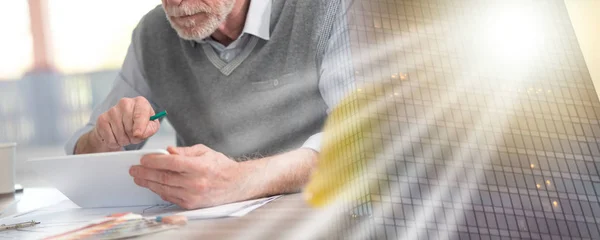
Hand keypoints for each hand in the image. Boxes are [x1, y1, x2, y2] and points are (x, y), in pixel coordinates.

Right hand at [91, 97, 159, 150]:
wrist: (119, 127)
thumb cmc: (137, 125)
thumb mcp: (150, 126)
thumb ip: (151, 129)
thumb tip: (142, 132)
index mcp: (140, 102)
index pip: (140, 114)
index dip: (140, 126)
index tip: (138, 134)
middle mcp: (125, 103)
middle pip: (129, 127)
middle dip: (133, 136)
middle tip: (133, 135)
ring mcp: (112, 110)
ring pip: (119, 134)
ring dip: (124, 140)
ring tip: (125, 135)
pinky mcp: (102, 119)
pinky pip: (110, 138)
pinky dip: (114, 142)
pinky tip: (116, 136)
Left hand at [129, 144, 249, 208]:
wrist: (236, 184)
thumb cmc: (220, 166)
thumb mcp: (204, 152)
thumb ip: (184, 152)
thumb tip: (167, 151)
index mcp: (199, 167)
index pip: (171, 163)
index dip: (154, 161)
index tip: (143, 159)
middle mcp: (195, 182)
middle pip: (164, 177)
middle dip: (146, 173)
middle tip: (134, 169)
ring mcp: (192, 195)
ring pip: (164, 189)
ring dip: (149, 183)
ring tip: (139, 178)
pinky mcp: (191, 204)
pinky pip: (170, 197)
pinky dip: (159, 190)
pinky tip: (153, 185)